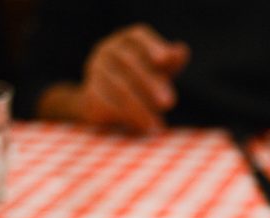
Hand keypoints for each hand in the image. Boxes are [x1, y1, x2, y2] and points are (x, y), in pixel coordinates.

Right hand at [38, 23, 188, 132]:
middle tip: (169, 103)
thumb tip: (182, 51)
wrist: (102, 103)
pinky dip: (126, 116)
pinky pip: (106, 103)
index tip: (164, 60)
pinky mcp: (88, 94)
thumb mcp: (158, 70)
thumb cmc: (139, 81)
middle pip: (129, 62)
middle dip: (150, 83)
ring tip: (157, 124)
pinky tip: (142, 128)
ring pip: (118, 86)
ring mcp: (95, 70)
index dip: (151, 46)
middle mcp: (107, 50)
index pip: (137, 36)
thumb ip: (170, 62)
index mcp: (126, 40)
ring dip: (140, 107)